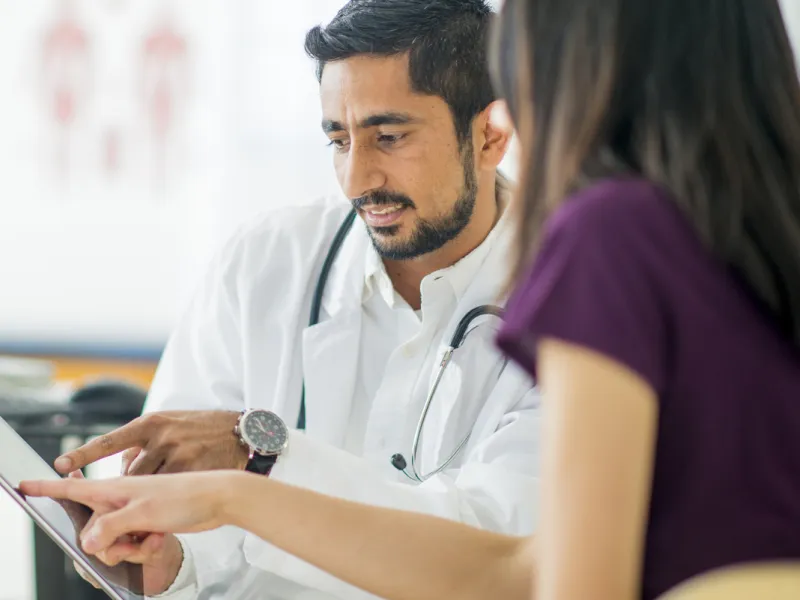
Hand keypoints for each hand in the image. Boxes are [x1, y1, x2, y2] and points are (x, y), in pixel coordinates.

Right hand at [20, 472, 242, 593]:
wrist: (220, 498)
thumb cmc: (185, 496)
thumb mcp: (144, 512)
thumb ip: (111, 526)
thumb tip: (86, 542)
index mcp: (115, 488)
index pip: (73, 488)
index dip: (48, 487)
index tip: (22, 484)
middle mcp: (122, 498)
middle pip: (92, 530)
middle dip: (107, 544)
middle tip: (132, 543)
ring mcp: (135, 511)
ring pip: (113, 542)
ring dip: (130, 548)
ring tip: (153, 538)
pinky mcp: (149, 522)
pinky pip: (133, 544)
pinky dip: (144, 547)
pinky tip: (162, 539)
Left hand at [54, 410, 248, 474]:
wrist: (244, 434)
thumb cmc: (203, 430)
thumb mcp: (170, 424)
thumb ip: (143, 443)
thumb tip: (121, 465)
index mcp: (151, 422)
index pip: (109, 440)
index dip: (83, 454)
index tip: (58, 464)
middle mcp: (162, 436)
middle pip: (128, 471)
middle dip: (132, 483)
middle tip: (145, 485)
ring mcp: (178, 453)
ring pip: (148, 484)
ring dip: (149, 491)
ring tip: (166, 485)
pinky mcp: (193, 470)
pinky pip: (168, 492)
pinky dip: (168, 496)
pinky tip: (181, 487)